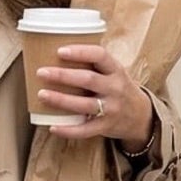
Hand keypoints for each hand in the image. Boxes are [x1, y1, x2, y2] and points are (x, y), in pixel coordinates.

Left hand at [36, 44, 154, 148]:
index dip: (80, 52)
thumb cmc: (117, 88)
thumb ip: (93, 64)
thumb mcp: (113, 72)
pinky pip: (85, 130)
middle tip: (41, 72)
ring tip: (42, 94)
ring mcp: (111, 108)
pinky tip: (53, 127)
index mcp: (116, 70)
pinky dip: (68, 130)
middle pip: (88, 79)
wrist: (139, 115)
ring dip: (61, 100)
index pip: (100, 56)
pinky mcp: (106, 126)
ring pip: (84, 104)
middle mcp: (115, 88)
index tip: (60, 51)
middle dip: (63, 75)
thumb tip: (54, 51)